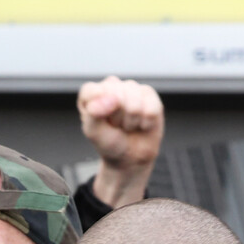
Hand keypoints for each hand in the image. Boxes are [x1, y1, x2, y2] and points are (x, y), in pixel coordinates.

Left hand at [77, 77, 164, 208]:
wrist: (131, 157)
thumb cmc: (110, 142)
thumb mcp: (94, 132)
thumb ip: (94, 113)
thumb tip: (111, 98)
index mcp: (93, 93)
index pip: (93, 91)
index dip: (99, 109)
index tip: (102, 122)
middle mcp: (112, 86)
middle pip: (116, 96)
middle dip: (118, 118)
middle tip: (117, 125)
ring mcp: (132, 88)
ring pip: (134, 102)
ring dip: (132, 121)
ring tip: (128, 125)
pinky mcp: (149, 95)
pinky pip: (151, 107)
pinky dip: (146, 122)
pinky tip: (142, 123)